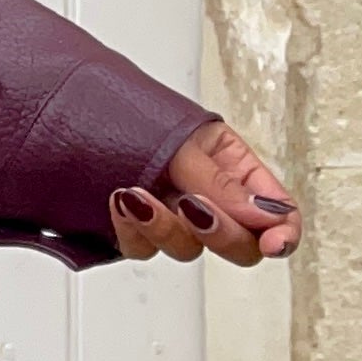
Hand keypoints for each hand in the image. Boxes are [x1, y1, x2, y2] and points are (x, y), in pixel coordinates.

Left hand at [109, 120, 298, 266]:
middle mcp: (209, 198)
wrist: (78, 110)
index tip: (274, 244)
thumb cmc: (136, 113)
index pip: (277, 212)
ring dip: (165, 227)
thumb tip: (266, 217)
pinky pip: (142, 249)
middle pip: (241, 244)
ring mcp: (173, 217)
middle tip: (193, 207)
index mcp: (234, 168)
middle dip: (220, 233)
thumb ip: (221, 182)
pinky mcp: (137, 231)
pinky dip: (131, 229)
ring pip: (188, 250)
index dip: (283, 233)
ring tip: (137, 194)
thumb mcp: (186, 142)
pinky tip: (119, 200)